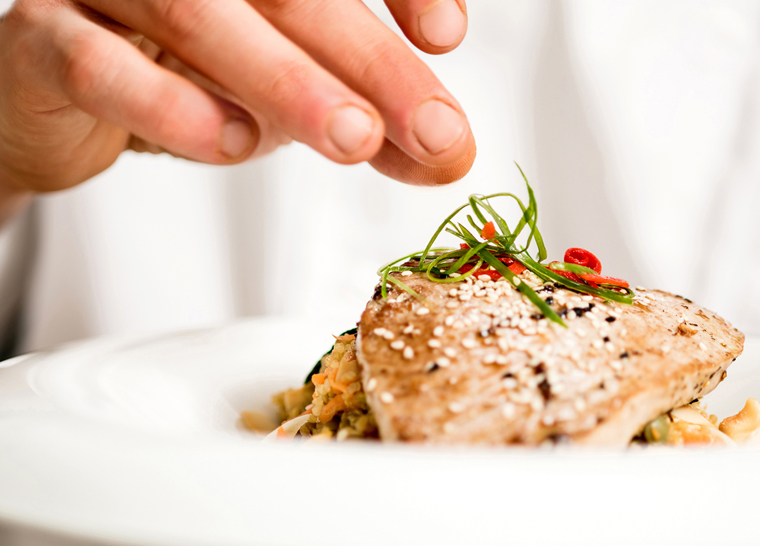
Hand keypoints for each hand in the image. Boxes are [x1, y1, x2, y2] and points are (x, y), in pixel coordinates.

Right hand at [0, 0, 475, 213]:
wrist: (64, 104)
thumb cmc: (185, 80)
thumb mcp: (292, 96)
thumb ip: (368, 122)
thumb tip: (447, 156)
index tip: (445, 37)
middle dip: (368, 60)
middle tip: (430, 127)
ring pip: (195, 13)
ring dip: (286, 82)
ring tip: (352, 139)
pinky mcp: (42, 35)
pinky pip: (98, 63)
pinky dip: (173, 107)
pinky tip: (233, 143)